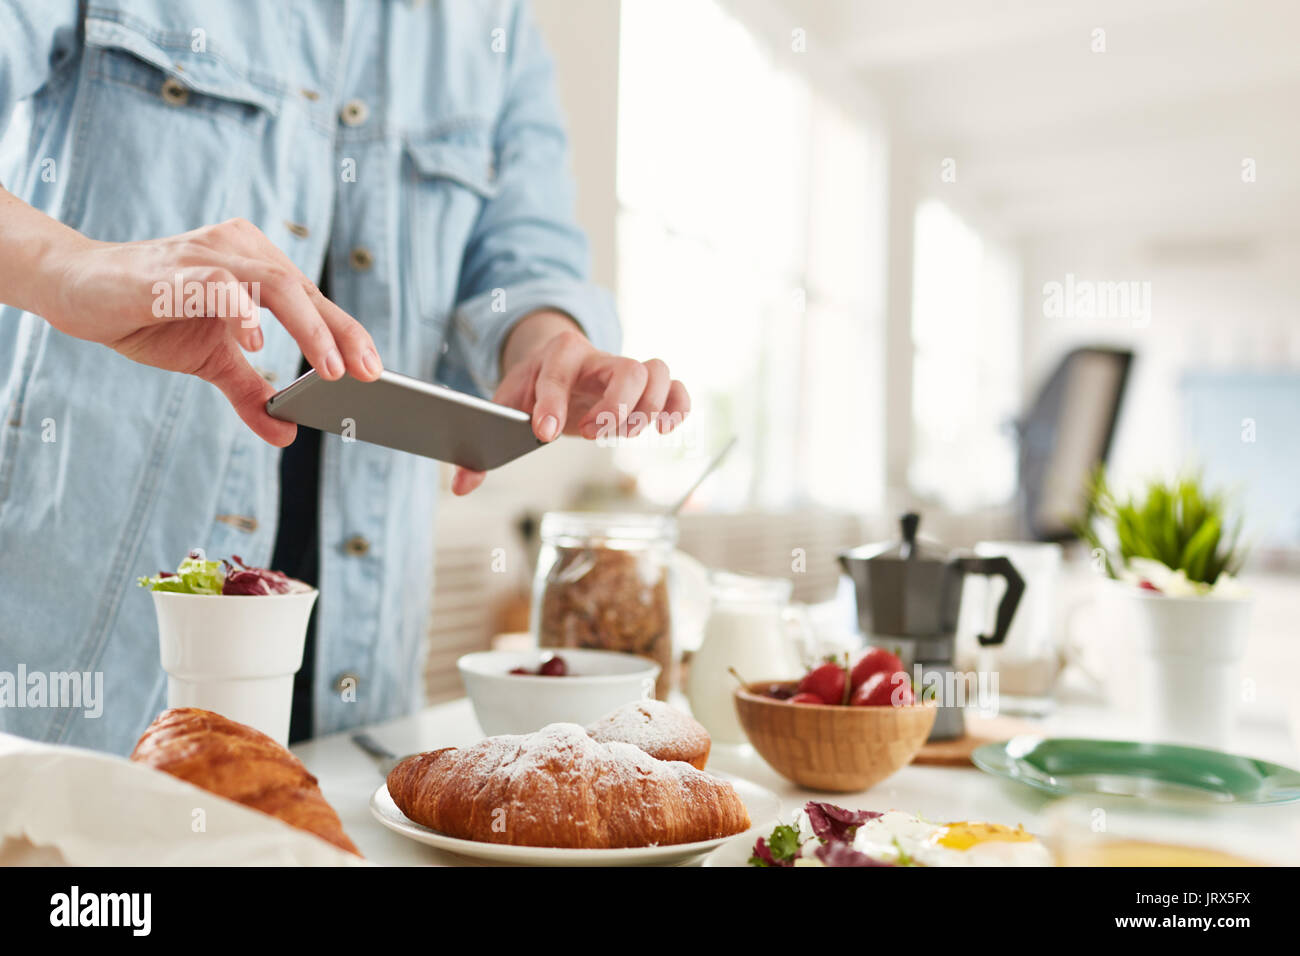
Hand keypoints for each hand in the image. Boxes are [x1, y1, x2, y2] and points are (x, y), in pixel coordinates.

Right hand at [38, 215, 381, 444]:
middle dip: (341, 335)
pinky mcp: (173, 269)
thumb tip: (286, 435)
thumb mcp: (211, 362)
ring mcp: (208, 255)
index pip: (313, 299)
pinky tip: (256, 344)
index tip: (375, 371)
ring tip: (329, 369)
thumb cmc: (149, 316)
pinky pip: (219, 284)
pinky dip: (242, 312)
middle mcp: (241, 250)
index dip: (347, 333)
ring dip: (308, 329)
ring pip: (274, 284)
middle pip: (304, 290)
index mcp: (257, 264)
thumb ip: (251, 392)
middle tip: (366, 374)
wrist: (75, 291)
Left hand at [451, 311, 689, 494]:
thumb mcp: (505, 406)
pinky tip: (663, 428)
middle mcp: (599, 358)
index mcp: (559, 356)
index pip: (559, 372)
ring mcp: (627, 371)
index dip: (553, 402)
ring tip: (624, 433)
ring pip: (655, 371)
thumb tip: (460, 486)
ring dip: (647, 407)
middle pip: (626, 368)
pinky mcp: (647, 388)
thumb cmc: (535, 387)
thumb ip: (482, 449)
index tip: (544, 433)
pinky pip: (677, 388)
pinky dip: (678, 406)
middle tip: (592, 434)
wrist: (561, 361)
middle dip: (614, 405)